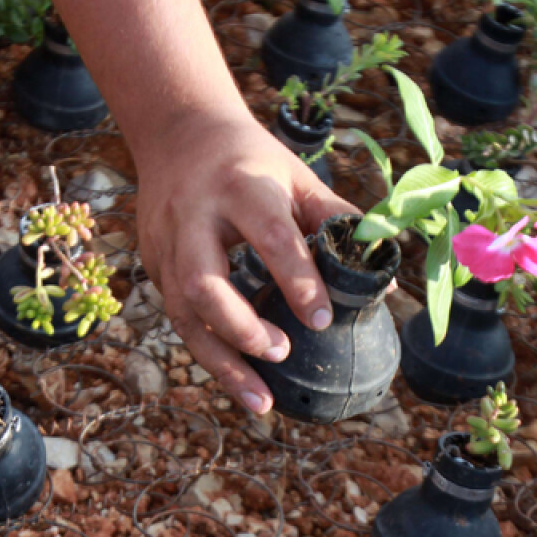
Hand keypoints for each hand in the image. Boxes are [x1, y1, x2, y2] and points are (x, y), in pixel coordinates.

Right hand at [132, 108, 354, 413]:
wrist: (178, 133)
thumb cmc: (252, 160)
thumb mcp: (297, 176)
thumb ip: (337, 220)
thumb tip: (382, 277)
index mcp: (241, 187)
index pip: (269, 237)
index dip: (297, 280)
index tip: (324, 319)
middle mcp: (195, 218)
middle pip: (204, 282)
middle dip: (241, 328)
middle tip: (282, 354)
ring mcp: (167, 246)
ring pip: (183, 314)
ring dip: (221, 363)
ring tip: (261, 403)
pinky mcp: (154, 267)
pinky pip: (179, 320)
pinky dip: (211, 355)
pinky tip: (241, 383)